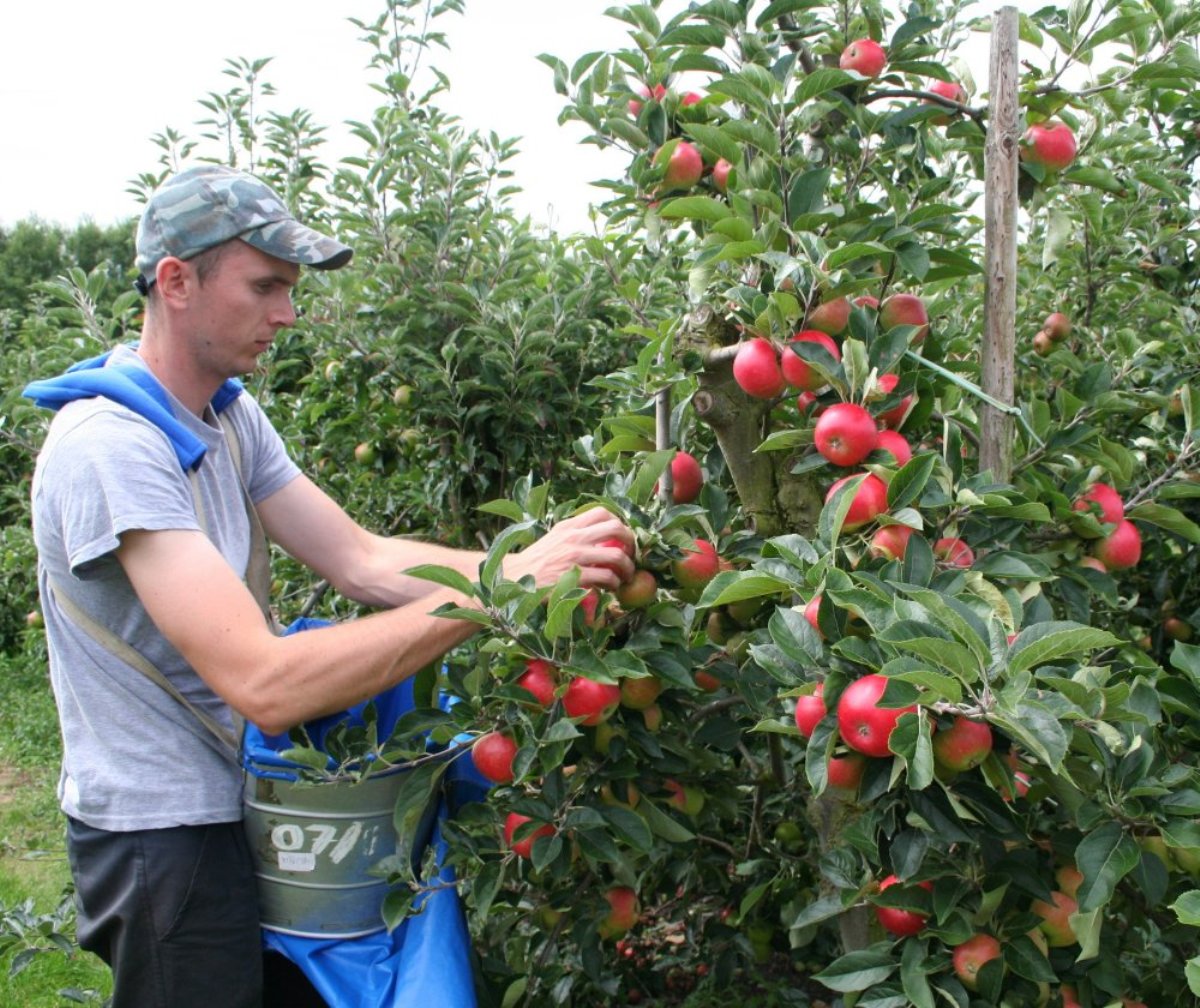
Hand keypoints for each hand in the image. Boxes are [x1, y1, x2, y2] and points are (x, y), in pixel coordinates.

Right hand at [506, 507, 634, 589]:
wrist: (516, 578)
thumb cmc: (537, 561)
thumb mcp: (554, 538)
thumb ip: (574, 534)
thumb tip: (598, 536)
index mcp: (569, 525)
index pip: (601, 512)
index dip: (619, 522)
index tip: (622, 537)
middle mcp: (574, 537)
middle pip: (616, 529)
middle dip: (631, 542)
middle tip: (632, 555)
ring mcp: (576, 556)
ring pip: (616, 556)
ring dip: (627, 568)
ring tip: (626, 576)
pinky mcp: (576, 576)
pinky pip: (606, 577)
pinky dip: (615, 583)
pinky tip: (612, 588)